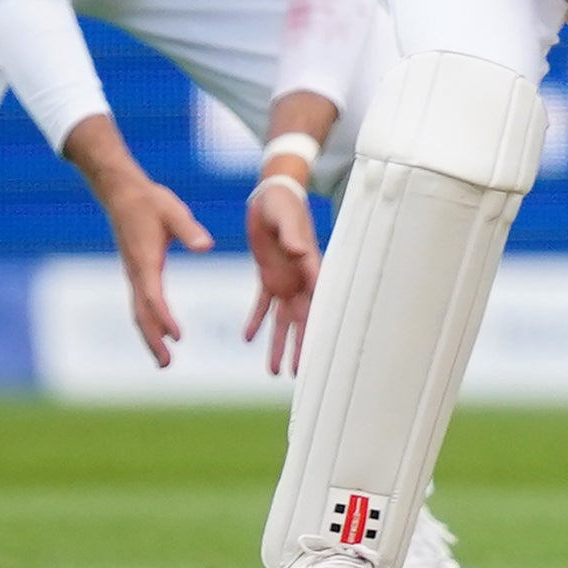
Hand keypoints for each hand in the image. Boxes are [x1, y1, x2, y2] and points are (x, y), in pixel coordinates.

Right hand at [101, 174, 212, 365]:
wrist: (123, 193)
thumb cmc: (151, 201)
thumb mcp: (174, 212)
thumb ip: (190, 230)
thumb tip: (206, 246)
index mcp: (145, 261)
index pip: (154, 297)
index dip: (165, 318)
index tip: (178, 337)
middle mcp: (136, 272)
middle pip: (142, 314)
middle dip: (153, 340)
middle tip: (166, 365)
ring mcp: (134, 273)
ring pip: (138, 312)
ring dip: (150, 336)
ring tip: (164, 360)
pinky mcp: (136, 271)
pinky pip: (140, 303)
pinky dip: (148, 321)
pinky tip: (159, 331)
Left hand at [243, 177, 319, 371]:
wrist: (270, 194)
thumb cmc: (282, 202)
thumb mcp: (285, 216)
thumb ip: (291, 234)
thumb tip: (297, 252)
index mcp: (308, 264)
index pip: (317, 299)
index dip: (318, 324)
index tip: (320, 350)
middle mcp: (300, 277)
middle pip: (302, 318)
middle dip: (300, 346)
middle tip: (296, 374)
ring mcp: (285, 278)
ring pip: (283, 319)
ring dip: (279, 343)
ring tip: (274, 371)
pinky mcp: (269, 276)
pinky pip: (263, 304)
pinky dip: (256, 321)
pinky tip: (248, 338)